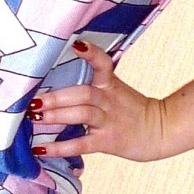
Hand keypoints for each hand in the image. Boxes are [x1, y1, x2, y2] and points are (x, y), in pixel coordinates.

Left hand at [28, 39, 167, 160]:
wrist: (160, 131)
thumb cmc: (131, 110)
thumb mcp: (116, 90)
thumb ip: (94, 84)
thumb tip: (57, 82)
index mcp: (110, 84)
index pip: (103, 64)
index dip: (91, 53)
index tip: (77, 44)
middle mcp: (108, 100)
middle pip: (83, 93)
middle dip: (57, 97)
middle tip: (33, 100)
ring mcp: (108, 121)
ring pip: (82, 115)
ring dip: (56, 116)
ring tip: (35, 118)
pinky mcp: (107, 142)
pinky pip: (81, 144)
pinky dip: (60, 147)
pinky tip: (41, 149)